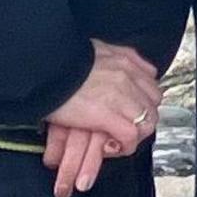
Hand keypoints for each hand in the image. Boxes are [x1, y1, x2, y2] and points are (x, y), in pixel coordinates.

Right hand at [40, 40, 159, 196]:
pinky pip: (130, 136)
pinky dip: (124, 146)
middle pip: (152, 105)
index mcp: (126, 60)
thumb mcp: (95, 49)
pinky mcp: (108, 115)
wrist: (43, 69)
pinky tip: (111, 147)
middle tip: (125, 129)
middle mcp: (128, 76)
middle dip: (141, 120)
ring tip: (118, 141)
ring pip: (145, 122)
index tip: (131, 112)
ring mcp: (120, 95)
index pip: (151, 85)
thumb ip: (113, 57)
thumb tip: (120, 63)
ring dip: (134, 135)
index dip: (142, 102)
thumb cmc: (61, 62)